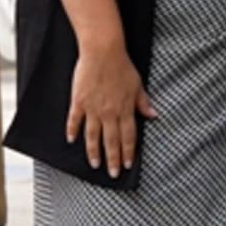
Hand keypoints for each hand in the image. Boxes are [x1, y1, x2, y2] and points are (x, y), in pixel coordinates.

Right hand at [66, 39, 155, 175]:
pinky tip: (71, 140)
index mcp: (125, 109)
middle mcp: (109, 113)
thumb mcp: (138, 85)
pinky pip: (75, 120)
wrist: (102, 52)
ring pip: (93, 136)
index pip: (128, 137)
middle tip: (113, 173)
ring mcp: (92, 108)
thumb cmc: (122, 66)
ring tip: (94, 164)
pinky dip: (72, 131)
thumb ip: (143, 102)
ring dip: (94, 152)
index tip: (128, 165)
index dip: (128, 152)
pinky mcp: (79, 101)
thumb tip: (154, 115)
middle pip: (111, 141)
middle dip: (113, 159)